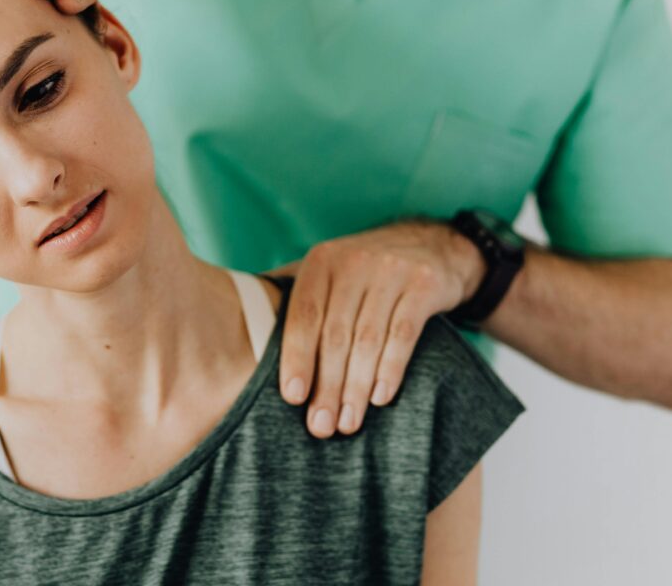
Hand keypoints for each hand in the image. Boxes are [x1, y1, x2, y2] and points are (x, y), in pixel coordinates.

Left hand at [269, 221, 486, 438]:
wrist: (430, 245)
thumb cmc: (364, 271)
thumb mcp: (327, 270)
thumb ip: (291, 293)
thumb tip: (240, 325)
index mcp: (321, 262)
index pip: (304, 315)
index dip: (296, 357)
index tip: (293, 398)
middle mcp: (354, 262)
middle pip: (335, 334)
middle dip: (327, 385)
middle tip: (321, 426)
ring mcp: (391, 272)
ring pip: (368, 339)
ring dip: (356, 387)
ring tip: (348, 422)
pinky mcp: (424, 286)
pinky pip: (404, 335)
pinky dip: (390, 370)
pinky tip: (380, 398)